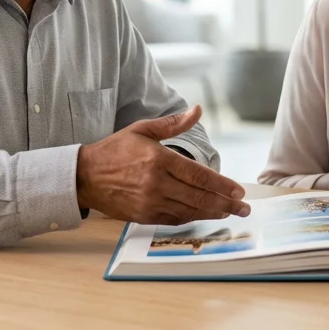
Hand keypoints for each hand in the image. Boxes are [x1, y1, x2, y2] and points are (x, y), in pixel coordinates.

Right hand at [75, 106, 250, 224]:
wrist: (84, 176)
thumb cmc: (114, 151)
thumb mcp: (143, 129)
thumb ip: (174, 124)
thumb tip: (198, 110)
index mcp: (159, 159)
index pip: (199, 175)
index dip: (222, 185)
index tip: (239, 190)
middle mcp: (156, 183)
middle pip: (199, 196)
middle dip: (226, 203)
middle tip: (244, 208)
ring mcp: (150, 202)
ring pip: (190, 211)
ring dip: (213, 213)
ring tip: (230, 213)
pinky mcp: (144, 216)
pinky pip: (174, 219)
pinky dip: (192, 217)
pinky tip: (204, 215)